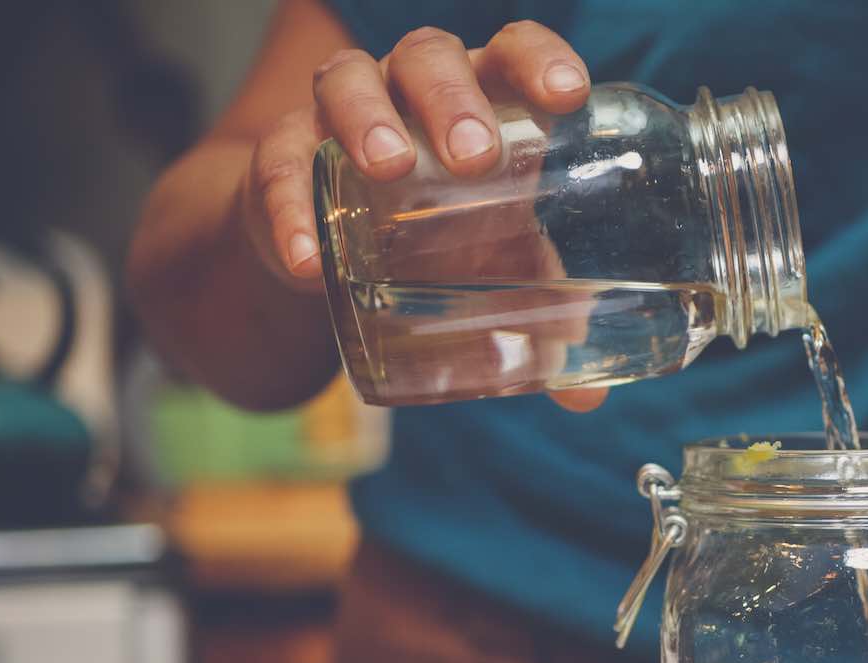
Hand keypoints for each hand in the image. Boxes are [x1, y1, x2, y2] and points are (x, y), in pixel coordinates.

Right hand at [237, 22, 606, 409]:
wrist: (334, 249)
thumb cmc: (443, 237)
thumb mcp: (500, 268)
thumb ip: (547, 318)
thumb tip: (587, 404)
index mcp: (485, 100)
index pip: (514, 53)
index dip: (540, 62)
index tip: (568, 96)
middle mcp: (412, 90)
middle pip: (430, 60)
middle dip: (452, 100)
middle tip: (474, 157)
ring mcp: (342, 117)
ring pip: (348, 84)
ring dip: (369, 120)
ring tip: (390, 168)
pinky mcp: (283, 159)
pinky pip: (280, 167)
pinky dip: (291, 209)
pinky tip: (306, 257)